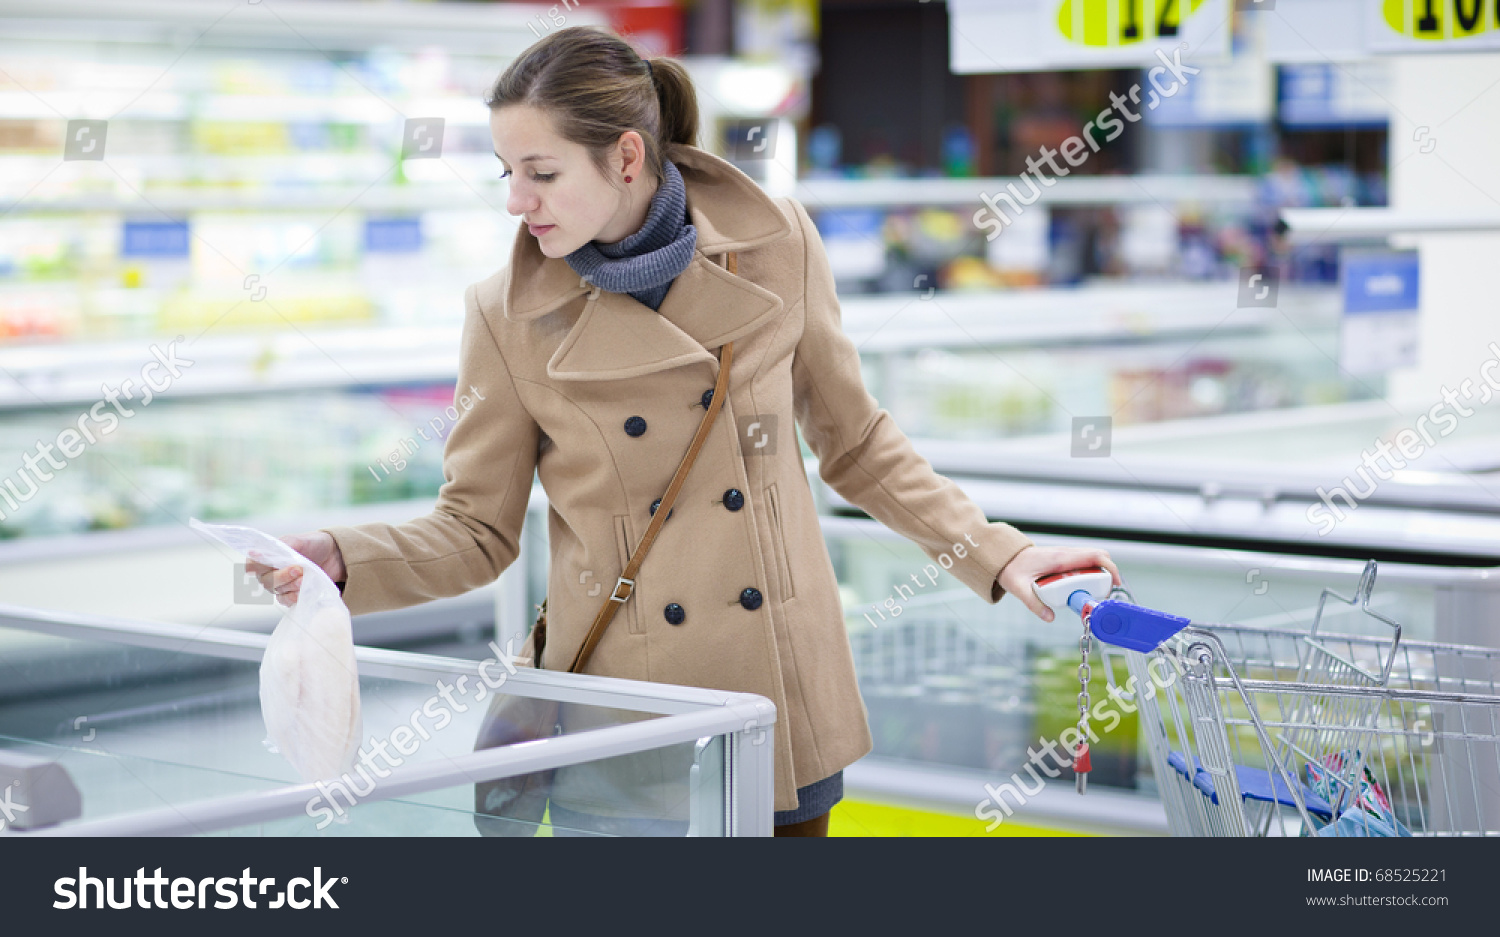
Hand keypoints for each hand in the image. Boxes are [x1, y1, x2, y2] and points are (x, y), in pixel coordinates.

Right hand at [245, 532, 346, 608]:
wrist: (333, 555)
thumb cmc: (311, 545)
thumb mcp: (297, 541)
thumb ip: (279, 547)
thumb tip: (255, 553)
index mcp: (265, 556)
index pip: (253, 564)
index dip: (261, 566)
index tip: (275, 564)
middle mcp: (268, 572)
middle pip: (266, 581)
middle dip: (282, 576)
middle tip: (298, 569)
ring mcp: (279, 585)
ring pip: (277, 591)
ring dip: (291, 585)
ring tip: (304, 578)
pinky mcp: (290, 594)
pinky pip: (285, 600)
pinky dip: (293, 597)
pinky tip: (302, 591)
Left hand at [997, 545, 1121, 622]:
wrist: (1004, 557)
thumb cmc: (1012, 569)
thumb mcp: (1019, 588)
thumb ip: (1034, 604)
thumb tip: (1050, 618)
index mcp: (1060, 558)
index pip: (1096, 556)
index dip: (1110, 568)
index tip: (1114, 584)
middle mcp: (1066, 554)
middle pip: (1099, 559)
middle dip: (1106, 576)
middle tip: (1099, 596)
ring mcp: (1066, 557)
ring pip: (1092, 562)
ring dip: (1096, 578)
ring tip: (1087, 597)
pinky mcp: (1064, 561)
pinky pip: (1083, 566)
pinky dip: (1087, 577)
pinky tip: (1077, 591)